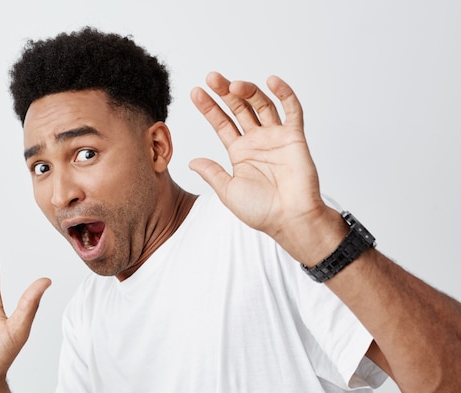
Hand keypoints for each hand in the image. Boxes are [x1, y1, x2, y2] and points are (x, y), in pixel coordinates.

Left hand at [189, 72, 326, 240]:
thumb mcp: (228, 191)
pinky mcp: (295, 137)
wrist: (289, 219)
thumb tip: (192, 162)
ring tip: (233, 85)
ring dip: (248, 92)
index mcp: (239, 152)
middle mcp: (257, 141)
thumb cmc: (260, 210)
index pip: (221, 123)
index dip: (209, 107)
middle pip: (239, 109)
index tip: (195, 92)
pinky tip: (271, 81)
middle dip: (225, 93)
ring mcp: (276, 137)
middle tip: (212, 77)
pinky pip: (291, 110)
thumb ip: (211, 173)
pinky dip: (284, 94)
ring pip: (261, 105)